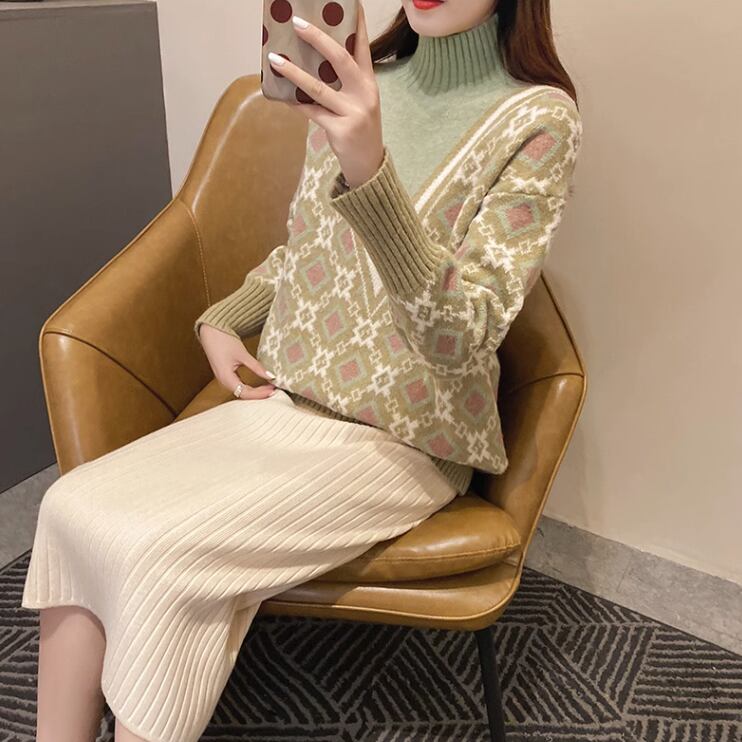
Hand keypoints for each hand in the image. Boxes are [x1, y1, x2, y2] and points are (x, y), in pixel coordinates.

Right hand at [198, 324, 276, 399]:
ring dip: (256, 391)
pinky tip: (260, 383)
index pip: (245, 393)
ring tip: (269, 387)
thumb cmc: (223, 341)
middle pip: (244, 394)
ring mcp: (224, 378)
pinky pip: (239, 385)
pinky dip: (250, 386)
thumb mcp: (243, 354)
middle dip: (259, 393)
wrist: (210, 330)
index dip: (260, 393)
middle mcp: (224, 381)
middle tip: (274, 389)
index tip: (273, 390)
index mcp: (226, 378)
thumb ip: (257, 367)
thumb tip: (271, 376)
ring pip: (242, 390)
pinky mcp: (226, 374)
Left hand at [267, 2, 383, 188]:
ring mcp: (353, 113)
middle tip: (297, 23)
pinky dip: (295, 103)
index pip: (362, 47)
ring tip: (274, 59)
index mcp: (369, 83)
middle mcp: (364, 94)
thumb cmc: (359, 128)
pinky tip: (281, 95)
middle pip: (340, 59)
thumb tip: (313, 61)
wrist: (369, 165)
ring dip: (293, 72)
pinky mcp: (340, 130)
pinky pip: (311, 112)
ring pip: (318, 87)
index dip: (356, 24)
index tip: (350, 3)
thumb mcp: (360, 102)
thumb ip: (345, 83)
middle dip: (317, 38)